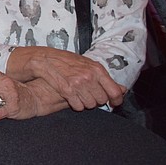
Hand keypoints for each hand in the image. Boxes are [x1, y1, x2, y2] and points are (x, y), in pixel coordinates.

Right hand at [8, 46, 125, 109]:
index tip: (112, 103)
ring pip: (90, 104)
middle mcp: (89, 75)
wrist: (42, 59)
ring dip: (85, 103)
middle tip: (87, 95)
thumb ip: (103, 77)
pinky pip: (78, 106)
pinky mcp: (66, 90)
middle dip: (96, 100)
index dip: (116, 101)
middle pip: (102, 100)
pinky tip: (71, 98)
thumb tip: (123, 89)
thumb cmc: (64, 60)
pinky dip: (75, 105)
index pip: (115, 91)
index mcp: (96, 68)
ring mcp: (77, 83)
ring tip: (78, 96)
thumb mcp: (85, 64)